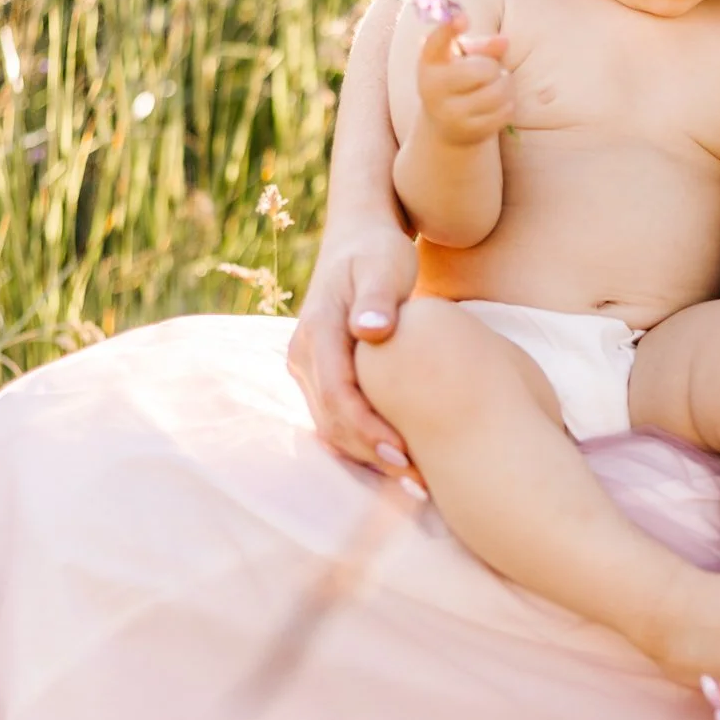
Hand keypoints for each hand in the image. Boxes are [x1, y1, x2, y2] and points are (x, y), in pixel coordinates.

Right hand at [286, 217, 422, 480]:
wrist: (359, 238)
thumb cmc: (379, 251)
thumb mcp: (385, 265)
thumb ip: (378, 298)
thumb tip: (371, 330)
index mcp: (319, 328)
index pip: (336, 393)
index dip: (366, 428)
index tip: (402, 453)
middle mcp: (304, 352)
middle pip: (330, 418)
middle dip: (370, 453)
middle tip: (416, 480)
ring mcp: (307, 365)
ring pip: (329, 424)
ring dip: (366, 455)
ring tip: (413, 480)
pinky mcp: (320, 374)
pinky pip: (335, 417)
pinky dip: (362, 441)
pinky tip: (400, 459)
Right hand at [417, 12, 513, 144]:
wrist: (446, 126)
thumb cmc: (458, 81)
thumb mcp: (463, 59)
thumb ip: (482, 47)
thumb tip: (503, 42)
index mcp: (429, 63)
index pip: (435, 42)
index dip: (448, 28)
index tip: (463, 18)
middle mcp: (433, 89)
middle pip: (482, 70)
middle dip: (493, 67)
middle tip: (489, 70)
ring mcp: (449, 113)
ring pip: (498, 92)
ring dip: (506, 85)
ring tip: (498, 85)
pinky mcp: (468, 131)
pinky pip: (505, 111)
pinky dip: (509, 104)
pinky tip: (500, 103)